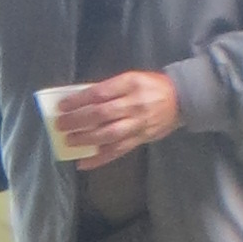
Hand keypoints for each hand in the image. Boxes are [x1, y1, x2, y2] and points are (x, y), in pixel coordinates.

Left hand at [48, 70, 180, 165]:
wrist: (181, 100)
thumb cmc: (151, 86)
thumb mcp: (131, 78)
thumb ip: (109, 89)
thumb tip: (80, 103)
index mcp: (130, 84)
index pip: (99, 94)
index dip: (78, 101)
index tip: (62, 106)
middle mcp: (135, 105)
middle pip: (101, 114)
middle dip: (78, 121)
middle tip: (60, 125)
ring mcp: (139, 124)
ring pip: (109, 135)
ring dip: (86, 139)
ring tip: (69, 141)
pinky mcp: (141, 139)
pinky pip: (118, 151)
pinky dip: (99, 158)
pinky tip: (84, 163)